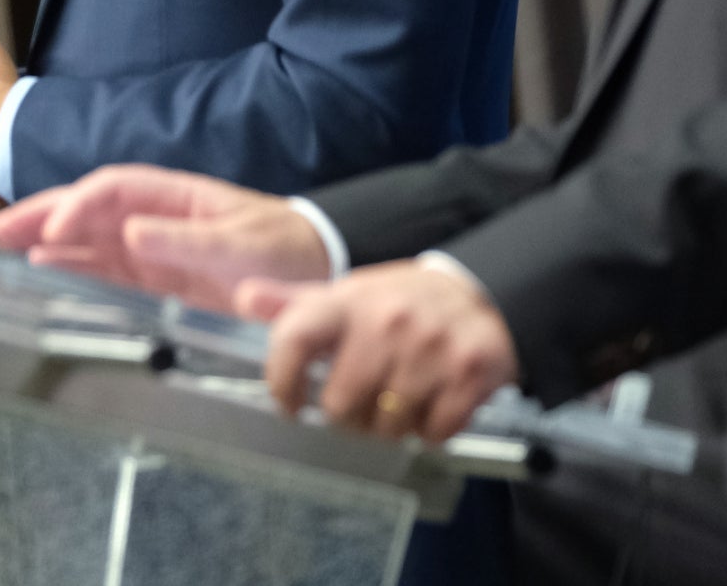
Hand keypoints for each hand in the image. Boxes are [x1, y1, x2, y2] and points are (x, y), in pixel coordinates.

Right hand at [0, 163, 331, 311]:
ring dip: (48, 239)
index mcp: (178, 196)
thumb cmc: (289, 250)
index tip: (52, 230)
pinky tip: (45, 267)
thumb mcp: (244, 246)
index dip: (78, 206)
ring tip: (4, 245)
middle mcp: (158, 217)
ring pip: (90, 238)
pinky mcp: (159, 277)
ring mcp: (156, 246)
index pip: (114, 189)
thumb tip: (131, 234)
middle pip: (90, 207)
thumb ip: (188, 242)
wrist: (319, 272)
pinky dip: (74, 266)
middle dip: (45, 213)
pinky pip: (108, 268)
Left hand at [252, 260, 518, 444]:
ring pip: (388, 427)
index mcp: (348, 302)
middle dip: (348, 417)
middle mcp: (386, 322)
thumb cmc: (400, 303)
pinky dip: (431, 431)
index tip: (290, 405)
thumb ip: (295, 304)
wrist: (482, 293)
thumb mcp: (347, 295)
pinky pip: (435, 432)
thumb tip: (244, 298)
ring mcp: (429, 349)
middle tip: (363, 402)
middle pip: (340, 406)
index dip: (281, 381)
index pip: (294, 338)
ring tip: (400, 400)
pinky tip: (433, 404)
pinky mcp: (470, 373)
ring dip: (392, 426)